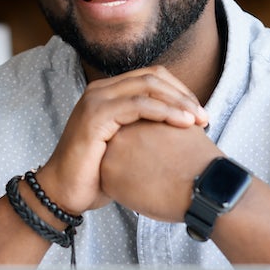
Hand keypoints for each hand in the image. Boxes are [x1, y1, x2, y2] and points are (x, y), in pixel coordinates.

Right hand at [39, 66, 208, 213]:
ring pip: (148, 86)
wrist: (64, 193)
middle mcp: (101, 90)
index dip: (179, 91)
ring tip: (199, 120)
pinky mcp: (96, 114)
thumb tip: (182, 131)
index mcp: (108, 93)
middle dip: (184, 95)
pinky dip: (164, 111)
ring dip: (178, 101)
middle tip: (204, 116)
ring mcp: (96, 99)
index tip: (199, 113)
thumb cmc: (97, 175)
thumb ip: (146, 131)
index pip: (152, 78)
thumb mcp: (127, 147)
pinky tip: (182, 123)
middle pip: (153, 77)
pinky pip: (138, 104)